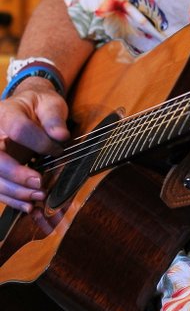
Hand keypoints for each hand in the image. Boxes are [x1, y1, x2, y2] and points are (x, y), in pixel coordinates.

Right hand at [0, 79, 68, 211]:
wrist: (25, 109)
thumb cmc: (38, 106)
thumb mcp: (49, 103)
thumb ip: (54, 118)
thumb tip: (61, 136)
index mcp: (6, 114)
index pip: (19, 129)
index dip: (40, 143)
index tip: (58, 150)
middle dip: (17, 176)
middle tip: (40, 186)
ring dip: (15, 193)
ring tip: (38, 199)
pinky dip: (13, 199)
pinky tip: (29, 207)